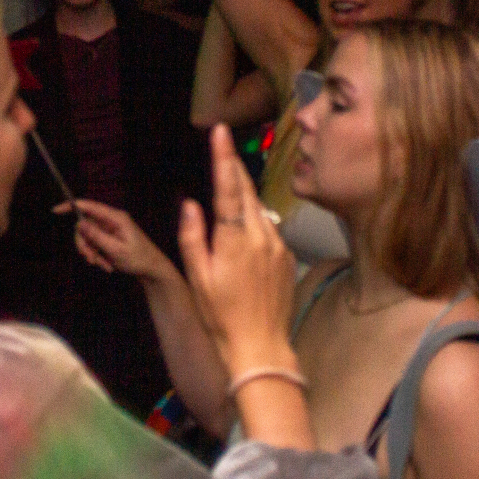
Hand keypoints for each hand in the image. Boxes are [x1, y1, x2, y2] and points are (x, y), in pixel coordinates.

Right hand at [57, 199, 179, 282]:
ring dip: (92, 253)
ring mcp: (109, 230)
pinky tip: (107, 265)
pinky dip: (97, 256)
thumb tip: (79, 223)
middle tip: (90, 259)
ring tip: (103, 265)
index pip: (89, 206)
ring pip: (88, 237)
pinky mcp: (108, 239)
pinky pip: (94, 245)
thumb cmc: (138, 258)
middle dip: (84, 244)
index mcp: (115, 218)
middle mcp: (111, 221)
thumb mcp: (116, 249)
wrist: (151, 270)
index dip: (71, 206)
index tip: (55, 210)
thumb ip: (97, 236)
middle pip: (84, 226)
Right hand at [178, 125, 295, 375]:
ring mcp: (278, 245)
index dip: (223, 156)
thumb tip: (191, 203)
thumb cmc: (221, 316)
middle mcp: (260, 236)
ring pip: (259, 209)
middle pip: (246, 190)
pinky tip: (245, 235)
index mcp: (234, 239)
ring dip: (244, 196)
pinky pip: (269, 229)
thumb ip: (192, 236)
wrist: (260, 347)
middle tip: (224, 146)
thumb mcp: (197, 277)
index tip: (220, 131)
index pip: (227, 187)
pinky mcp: (287, 256)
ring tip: (230, 188)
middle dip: (234, 167)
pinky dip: (256, 222)